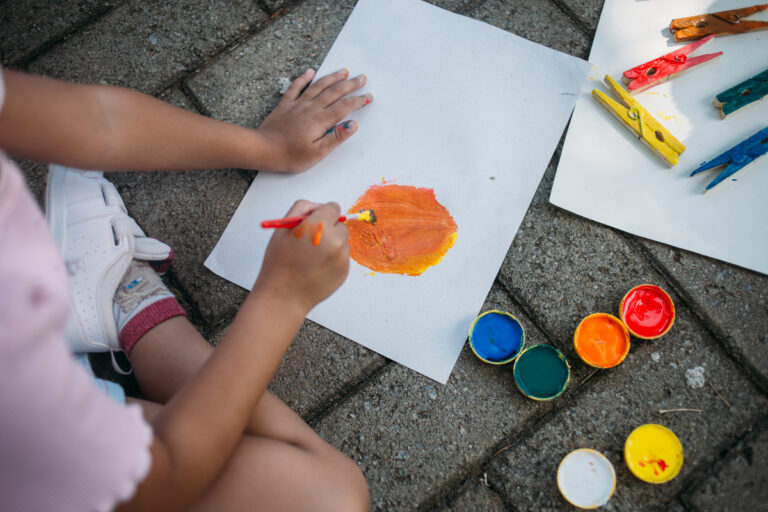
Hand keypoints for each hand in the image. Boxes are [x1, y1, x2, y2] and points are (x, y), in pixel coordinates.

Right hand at [254, 200, 349, 313]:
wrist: (284, 296)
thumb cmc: (279, 262)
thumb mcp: (283, 228)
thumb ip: (302, 208)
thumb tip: (320, 206)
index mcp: (318, 225)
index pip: (333, 208)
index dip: (322, 214)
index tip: (315, 222)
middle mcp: (334, 239)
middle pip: (340, 225)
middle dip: (328, 230)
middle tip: (311, 243)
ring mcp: (342, 257)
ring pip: (342, 242)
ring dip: (332, 245)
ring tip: (312, 258)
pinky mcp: (345, 271)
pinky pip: (342, 258)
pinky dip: (333, 260)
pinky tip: (317, 268)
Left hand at [255, 68, 372, 172]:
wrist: (264, 149)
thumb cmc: (291, 155)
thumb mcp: (318, 152)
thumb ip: (336, 137)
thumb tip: (353, 125)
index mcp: (321, 120)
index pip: (345, 107)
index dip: (358, 101)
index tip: (369, 96)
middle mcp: (311, 108)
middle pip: (334, 92)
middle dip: (350, 84)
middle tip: (362, 77)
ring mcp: (298, 104)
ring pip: (318, 86)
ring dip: (333, 78)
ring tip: (344, 71)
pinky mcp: (285, 105)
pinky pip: (296, 87)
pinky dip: (304, 78)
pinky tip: (310, 71)